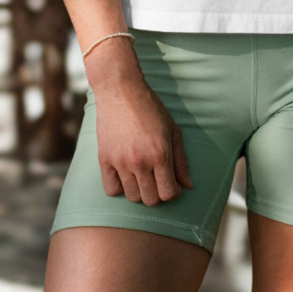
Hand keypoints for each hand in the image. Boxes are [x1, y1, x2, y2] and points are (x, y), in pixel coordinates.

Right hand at [87, 46, 193, 206]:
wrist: (120, 91)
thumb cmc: (151, 109)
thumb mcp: (173, 130)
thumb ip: (181, 160)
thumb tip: (188, 186)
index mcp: (160, 154)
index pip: (168, 193)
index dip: (173, 192)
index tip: (172, 183)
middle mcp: (140, 162)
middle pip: (151, 200)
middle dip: (157, 193)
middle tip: (157, 179)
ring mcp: (120, 162)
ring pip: (132, 197)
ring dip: (140, 191)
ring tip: (142, 175)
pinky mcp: (104, 160)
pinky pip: (111, 190)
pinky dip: (120, 188)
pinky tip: (126, 175)